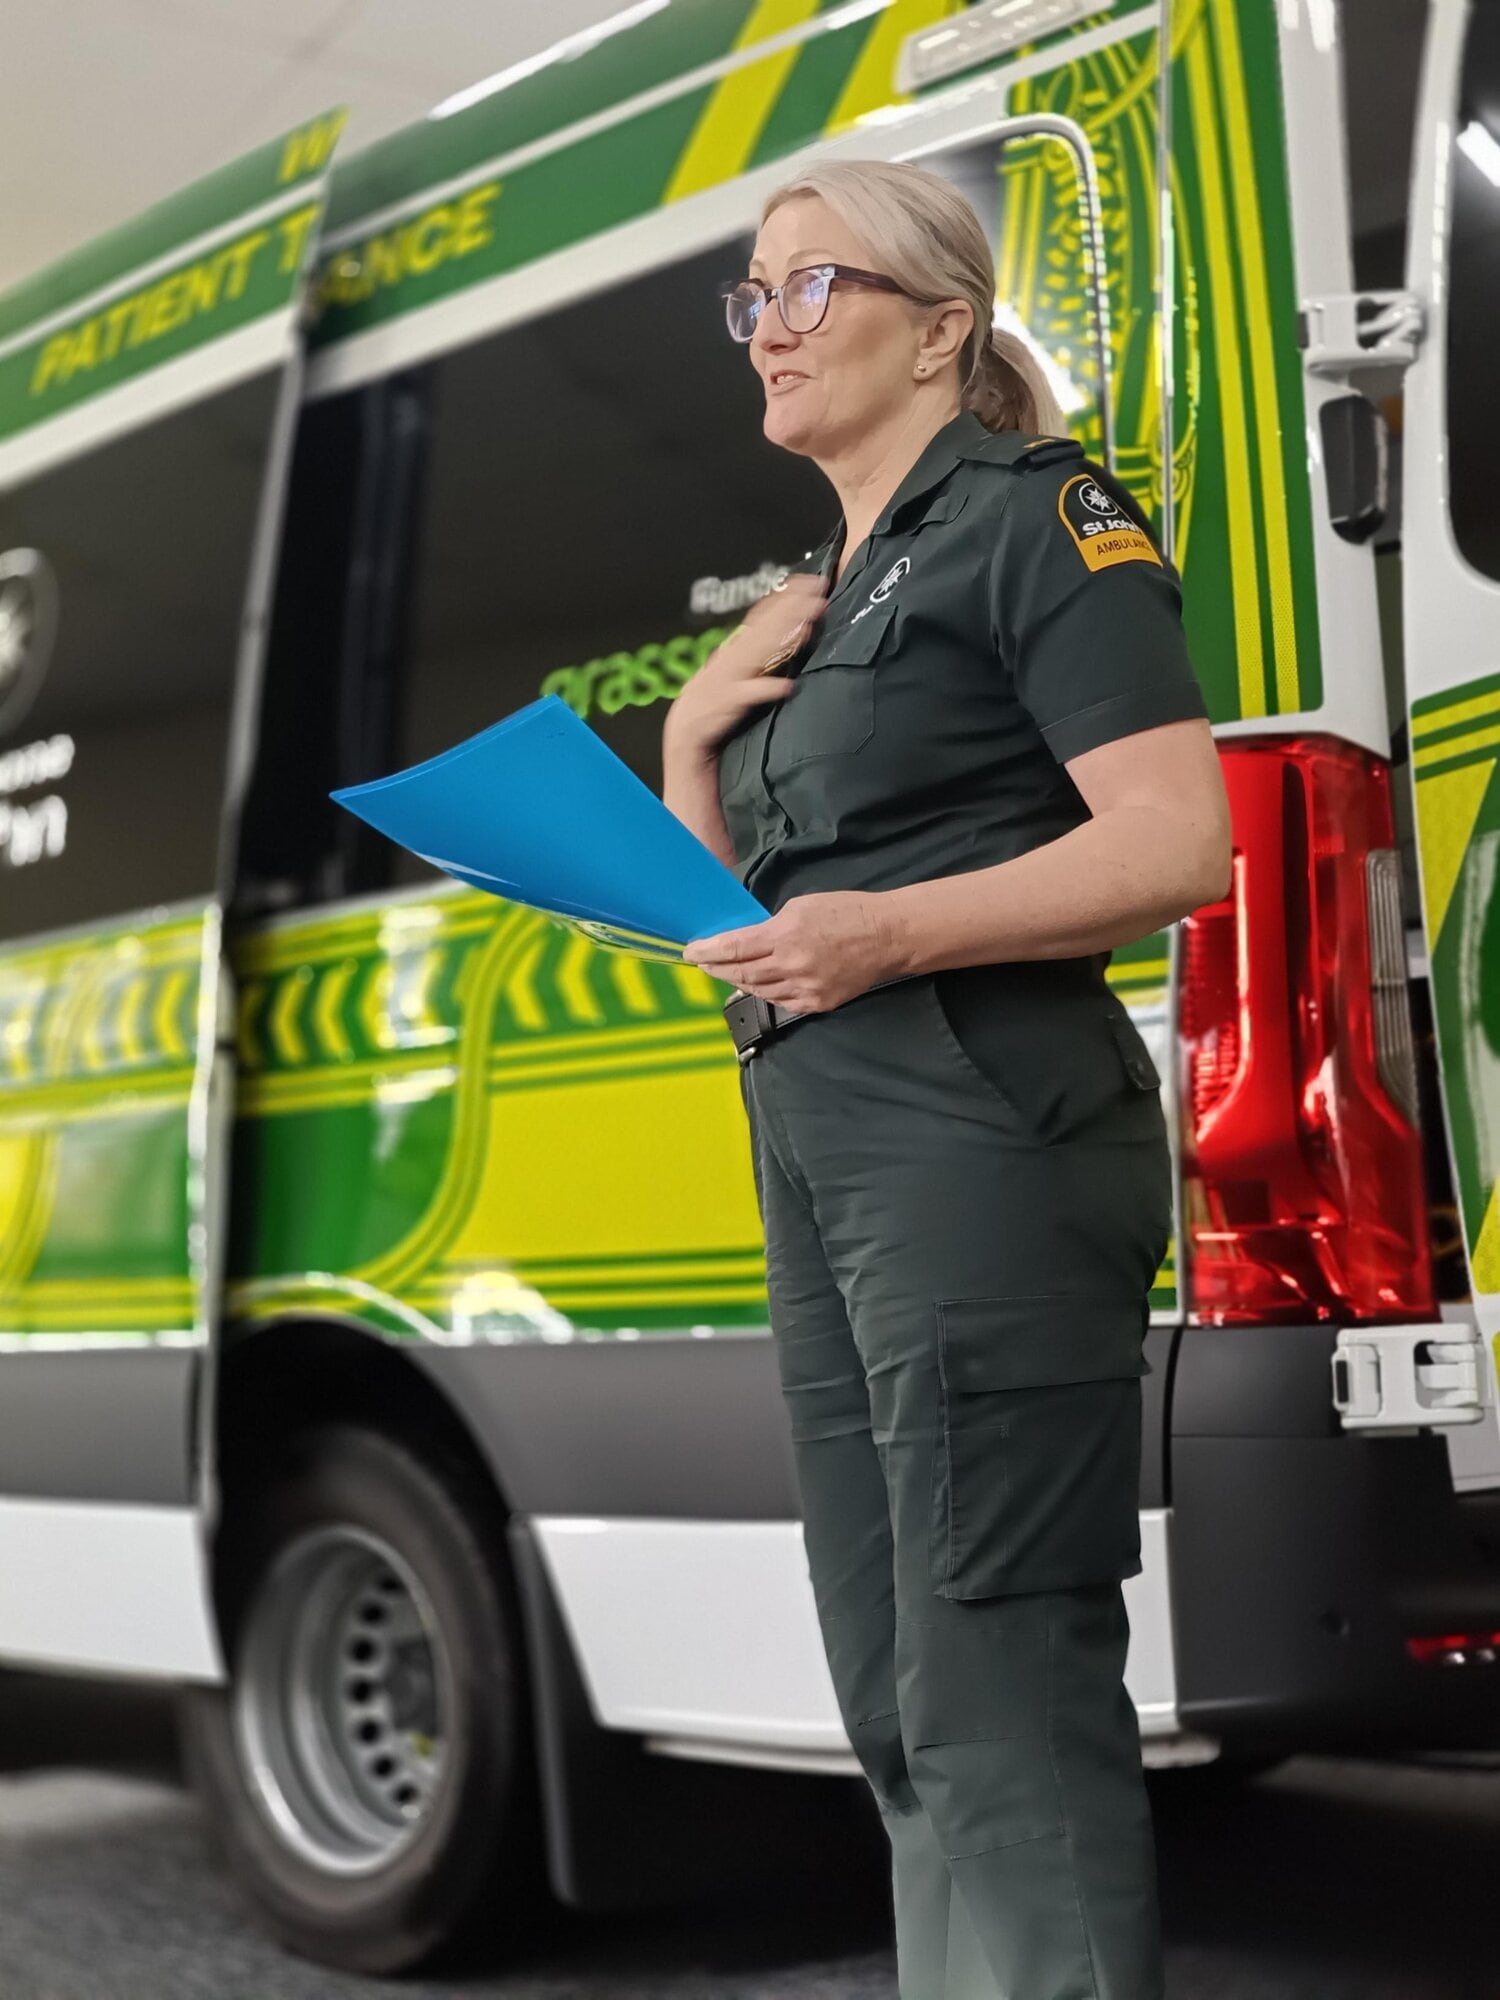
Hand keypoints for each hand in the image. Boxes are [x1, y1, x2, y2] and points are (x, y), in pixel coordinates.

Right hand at [666, 573, 827, 756]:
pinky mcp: (729, 701)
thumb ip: (758, 651)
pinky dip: (767, 689)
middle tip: (819, 591)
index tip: (811, 582)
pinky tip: (786, 686)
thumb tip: (791, 631)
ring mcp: (731, 677)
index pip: (763, 614)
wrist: (685, 730)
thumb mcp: (734, 668)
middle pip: (767, 626)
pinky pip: (751, 693)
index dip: (786, 597)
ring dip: (785, 638)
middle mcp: (735, 656)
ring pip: (762, 652)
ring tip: (809, 625)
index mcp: (737, 648)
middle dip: (793, 608)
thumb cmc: (714, 699)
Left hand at [683, 892, 903, 1012]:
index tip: (690, 951)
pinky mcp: (817, 1003)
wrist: (886, 937)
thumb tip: (749, 939)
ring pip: (758, 990)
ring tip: (724, 972)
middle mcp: (791, 966)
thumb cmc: (846, 912)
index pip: (735, 948)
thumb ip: (771, 926)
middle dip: (716, 968)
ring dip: (737, 981)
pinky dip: (763, 993)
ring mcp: (805, 989)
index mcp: (785, 936)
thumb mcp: (801, 906)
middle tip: (702, 963)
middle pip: (741, 973)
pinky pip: (780, 1002)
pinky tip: (755, 984)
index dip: (708, 951)